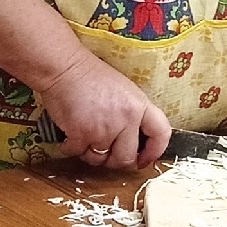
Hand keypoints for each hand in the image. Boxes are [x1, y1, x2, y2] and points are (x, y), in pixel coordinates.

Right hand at [36, 51, 173, 170]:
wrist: (64, 67)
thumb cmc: (91, 77)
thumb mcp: (124, 91)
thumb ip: (132, 115)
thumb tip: (133, 142)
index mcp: (140, 105)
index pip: (161, 134)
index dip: (154, 151)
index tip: (144, 159)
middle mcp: (126, 119)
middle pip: (126, 158)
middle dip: (114, 160)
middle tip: (104, 152)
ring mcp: (104, 128)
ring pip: (99, 159)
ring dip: (90, 154)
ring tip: (84, 138)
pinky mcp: (82, 134)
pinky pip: (77, 153)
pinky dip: (70, 147)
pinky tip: (69, 135)